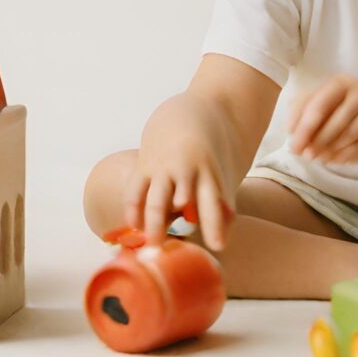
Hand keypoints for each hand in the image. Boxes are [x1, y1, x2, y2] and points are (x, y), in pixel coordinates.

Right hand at [122, 94, 235, 251]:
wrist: (196, 109)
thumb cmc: (213, 150)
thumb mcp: (224, 173)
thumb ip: (222, 205)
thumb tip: (222, 239)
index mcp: (210, 173)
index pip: (213, 203)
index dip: (215, 225)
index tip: (218, 245)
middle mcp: (186, 171)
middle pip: (180, 202)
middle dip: (179, 222)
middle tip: (165, 246)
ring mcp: (164, 168)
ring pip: (155, 198)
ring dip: (153, 221)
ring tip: (150, 243)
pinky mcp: (146, 164)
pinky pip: (135, 190)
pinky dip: (133, 209)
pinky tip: (134, 226)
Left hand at [287, 74, 357, 165]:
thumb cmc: (351, 112)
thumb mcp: (331, 105)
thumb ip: (308, 113)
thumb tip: (292, 134)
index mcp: (338, 83)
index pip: (312, 103)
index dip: (299, 124)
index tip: (292, 142)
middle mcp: (356, 91)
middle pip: (325, 113)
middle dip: (311, 137)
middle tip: (304, 154)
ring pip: (343, 133)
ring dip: (327, 149)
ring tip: (318, 158)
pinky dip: (345, 155)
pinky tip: (335, 160)